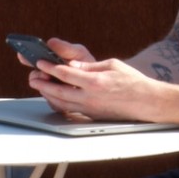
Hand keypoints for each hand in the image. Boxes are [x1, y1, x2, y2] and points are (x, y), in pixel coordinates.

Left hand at [32, 47, 161, 122]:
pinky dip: (58, 103)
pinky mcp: (91, 115)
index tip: (40, 62)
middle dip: (43, 83)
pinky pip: (69, 110)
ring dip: (47, 95)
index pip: (66, 74)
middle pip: (59, 91)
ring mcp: (90, 108)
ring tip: (39, 86)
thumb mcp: (112, 64)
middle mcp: (90, 97)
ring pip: (61, 103)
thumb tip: (72, 64)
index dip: (50, 67)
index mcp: (95, 82)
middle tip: (32, 76)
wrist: (146, 102)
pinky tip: (53, 98)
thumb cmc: (132, 81)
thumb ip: (90, 65)